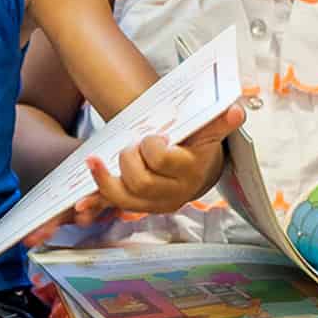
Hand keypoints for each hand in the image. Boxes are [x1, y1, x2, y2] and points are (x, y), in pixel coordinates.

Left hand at [22, 104, 244, 246]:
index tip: (153, 137)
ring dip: (105, 179)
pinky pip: (114, 205)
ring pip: (124, 197)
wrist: (198, 172)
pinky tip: (81, 201)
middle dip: (130, 158)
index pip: (162, 159)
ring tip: (93, 161)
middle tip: (132, 145)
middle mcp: (174, 192)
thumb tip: (237, 110)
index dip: (151, 147)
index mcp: (190, 170)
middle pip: (141, 180)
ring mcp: (155, 202)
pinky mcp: (139, 207)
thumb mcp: (207, 132)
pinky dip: (96, 200)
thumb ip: (218, 121)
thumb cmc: (197, 145)